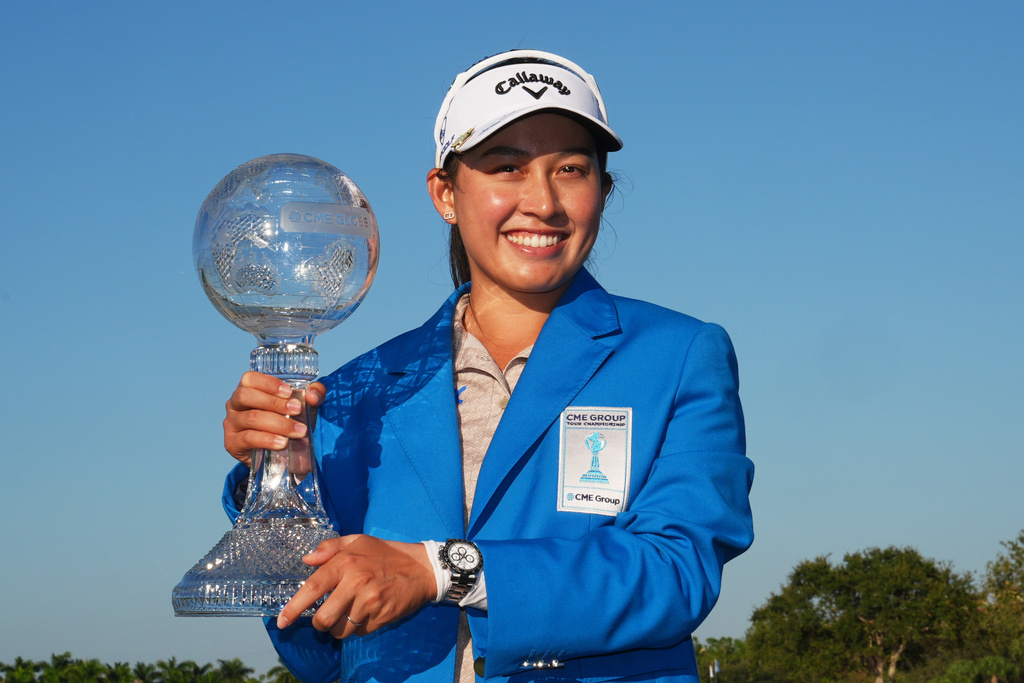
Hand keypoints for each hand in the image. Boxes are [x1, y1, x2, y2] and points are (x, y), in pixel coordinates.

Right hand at [223, 371, 324, 466]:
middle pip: (246, 396)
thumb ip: (313, 395)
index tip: (289, 392)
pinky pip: (248, 438)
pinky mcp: (232, 443)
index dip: (268, 383)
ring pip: (251, 418)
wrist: (278, 454)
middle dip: (274, 403)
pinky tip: (282, 442)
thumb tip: (314, 395)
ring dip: (278, 424)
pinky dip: (267, 439)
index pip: (250, 378)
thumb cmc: (287, 422)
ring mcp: (231, 424)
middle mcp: (235, 404)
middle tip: (297, 410)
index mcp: (248, 389)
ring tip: (298, 431)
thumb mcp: (303, 407)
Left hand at [277, 535, 435, 638]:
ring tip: (348, 615)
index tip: (282, 621)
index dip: (294, 607)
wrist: (422, 568)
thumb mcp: (358, 541)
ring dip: (339, 628)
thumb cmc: (386, 553)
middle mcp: (356, 582)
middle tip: (324, 618)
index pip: (313, 587)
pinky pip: (359, 632)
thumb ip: (330, 547)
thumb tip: (306, 560)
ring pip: (340, 630)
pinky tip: (367, 614)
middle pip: (323, 617)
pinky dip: (358, 628)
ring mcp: (370, 601)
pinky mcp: (381, 616)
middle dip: (319, 624)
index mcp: (346, 562)